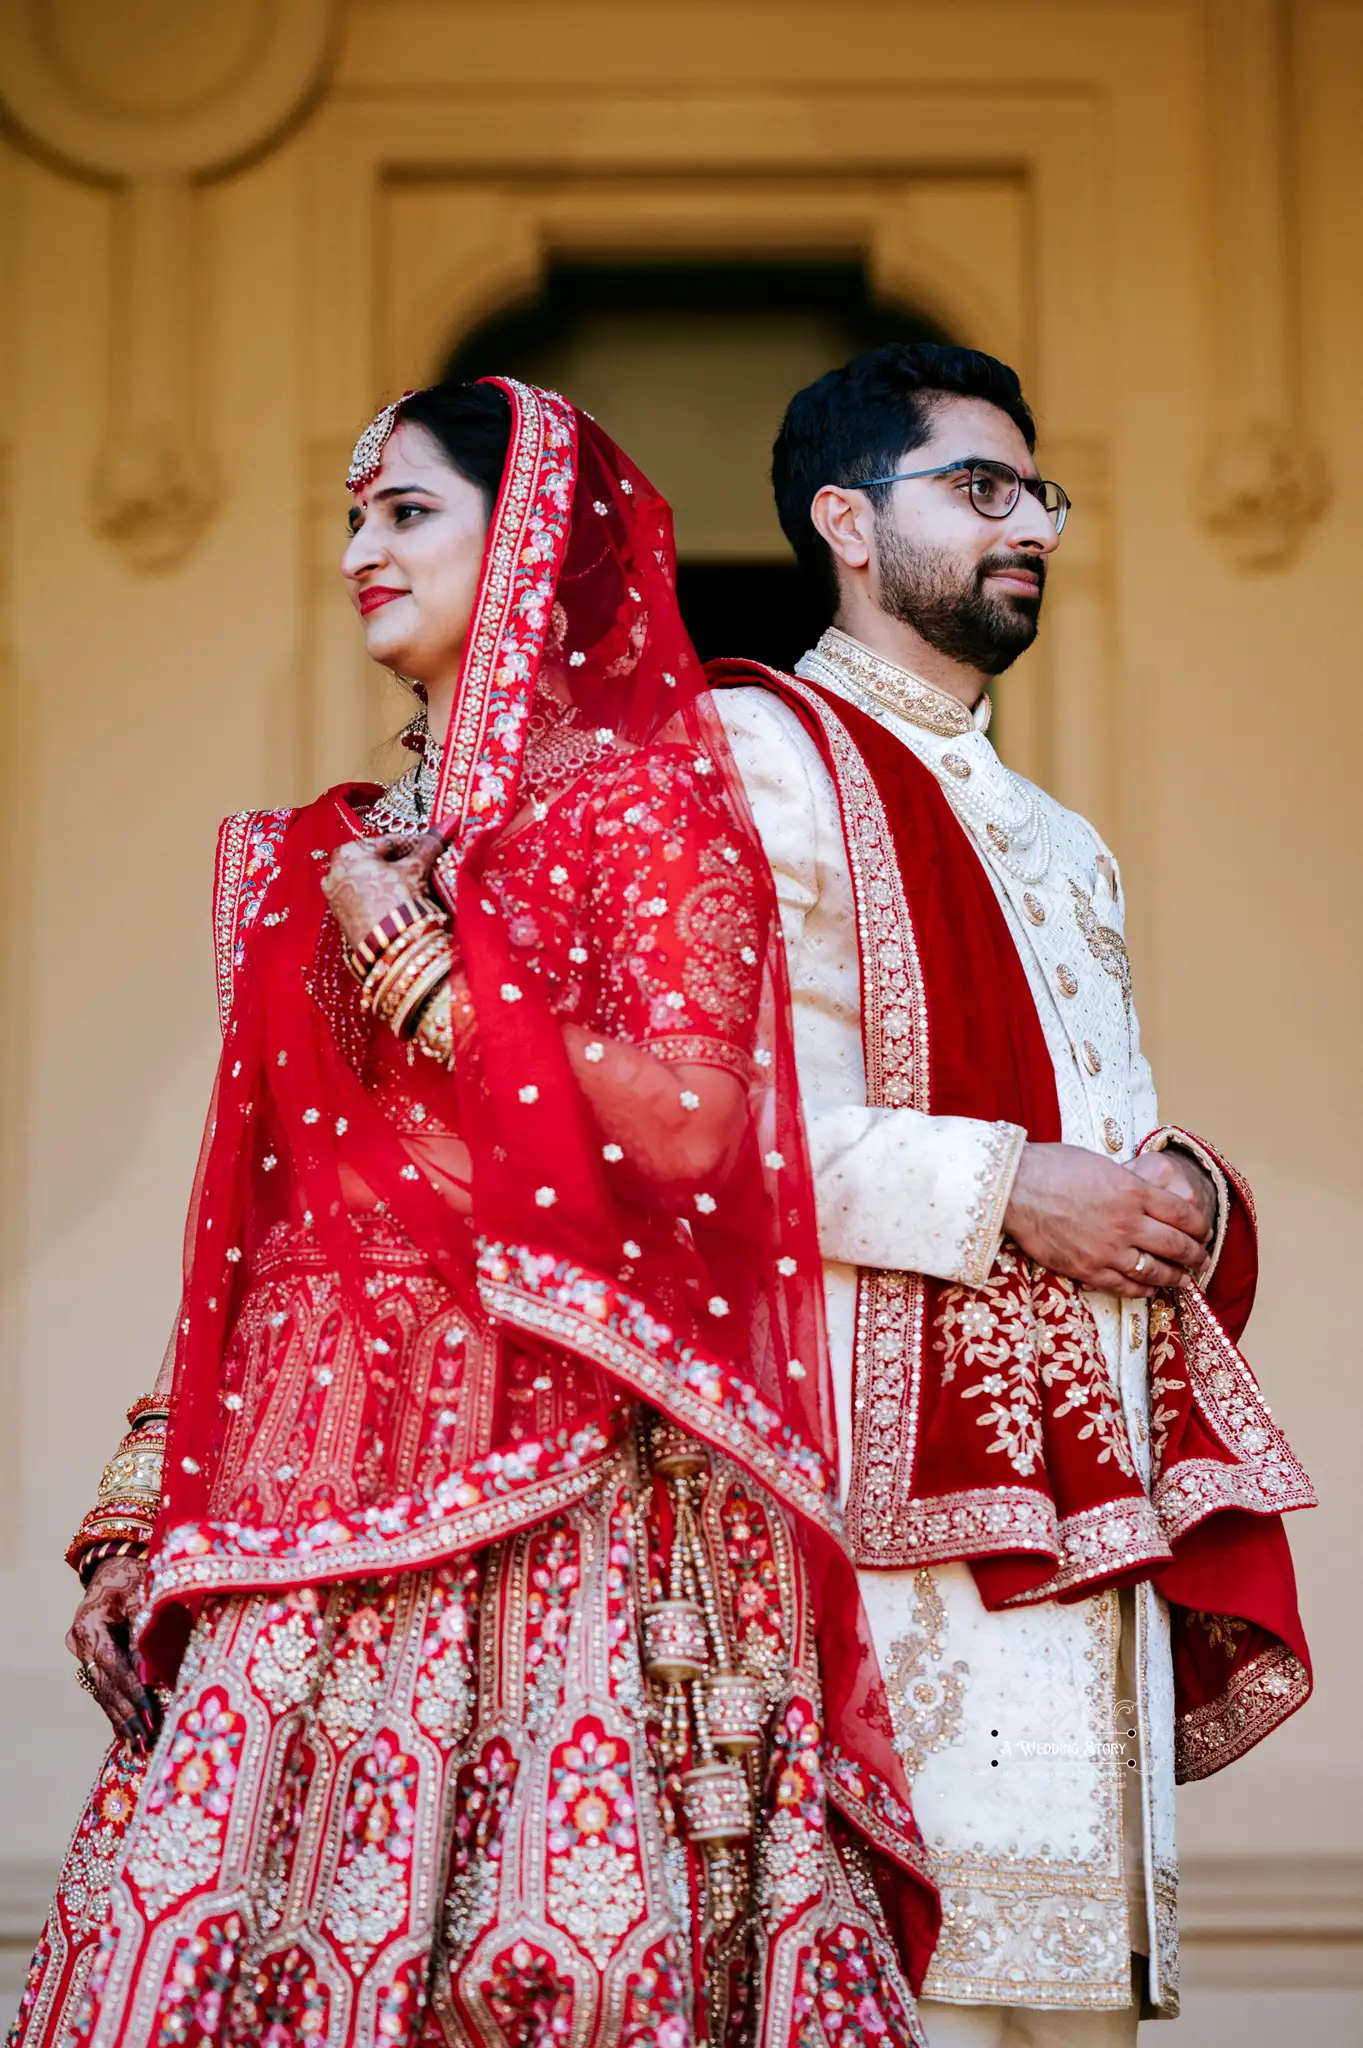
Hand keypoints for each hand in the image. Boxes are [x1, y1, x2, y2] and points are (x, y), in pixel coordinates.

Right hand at [66, 1555, 157, 1750]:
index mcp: (90, 1623)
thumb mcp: (141, 1590)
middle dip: (126, 1714)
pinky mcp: (91, 1658)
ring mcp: (82, 1652)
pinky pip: (103, 1688)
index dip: (131, 1689)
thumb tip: (152, 1670)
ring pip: (102, 1691)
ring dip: (121, 1719)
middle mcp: (81, 1642)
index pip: (112, 1664)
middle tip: (145, 1739)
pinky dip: (116, 1709)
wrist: (114, 1564)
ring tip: (138, 1745)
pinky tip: (124, 1733)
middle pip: (104, 1684)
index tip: (149, 1710)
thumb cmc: (132, 1572)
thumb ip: (144, 1628)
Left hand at [321, 832, 443, 951]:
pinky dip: (381, 896)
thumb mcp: (415, 869)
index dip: (414, 844)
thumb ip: (430, 845)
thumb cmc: (398, 902)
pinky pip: (364, 898)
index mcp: (347, 852)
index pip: (388, 841)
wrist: (390, 947)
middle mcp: (334, 871)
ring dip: (392, 880)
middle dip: (401, 863)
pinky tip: (400, 903)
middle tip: (425, 867)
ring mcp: (335, 896)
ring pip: (370, 880)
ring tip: (415, 886)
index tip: (431, 847)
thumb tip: (449, 821)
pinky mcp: (341, 917)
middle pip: (377, 860)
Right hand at [1002, 1141, 1213, 1296]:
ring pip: (1156, 1270)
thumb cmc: (1052, 1168)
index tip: (1203, 1231)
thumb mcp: (1101, 1165)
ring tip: (1184, 1280)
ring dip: (1175, 1277)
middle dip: (1195, 1255)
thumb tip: (1144, 1195)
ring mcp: (1109, 1249)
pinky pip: (1125, 1286)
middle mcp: (1128, 1222)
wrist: (1015, 1189)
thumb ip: (1128, 1184)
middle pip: (1176, 1245)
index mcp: (1134, 1191)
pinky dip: (1143, 1289)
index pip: (1183, 1214)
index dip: (1199, 1226)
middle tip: (1202, 1259)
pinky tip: (1150, 1289)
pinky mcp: (1088, 1269)